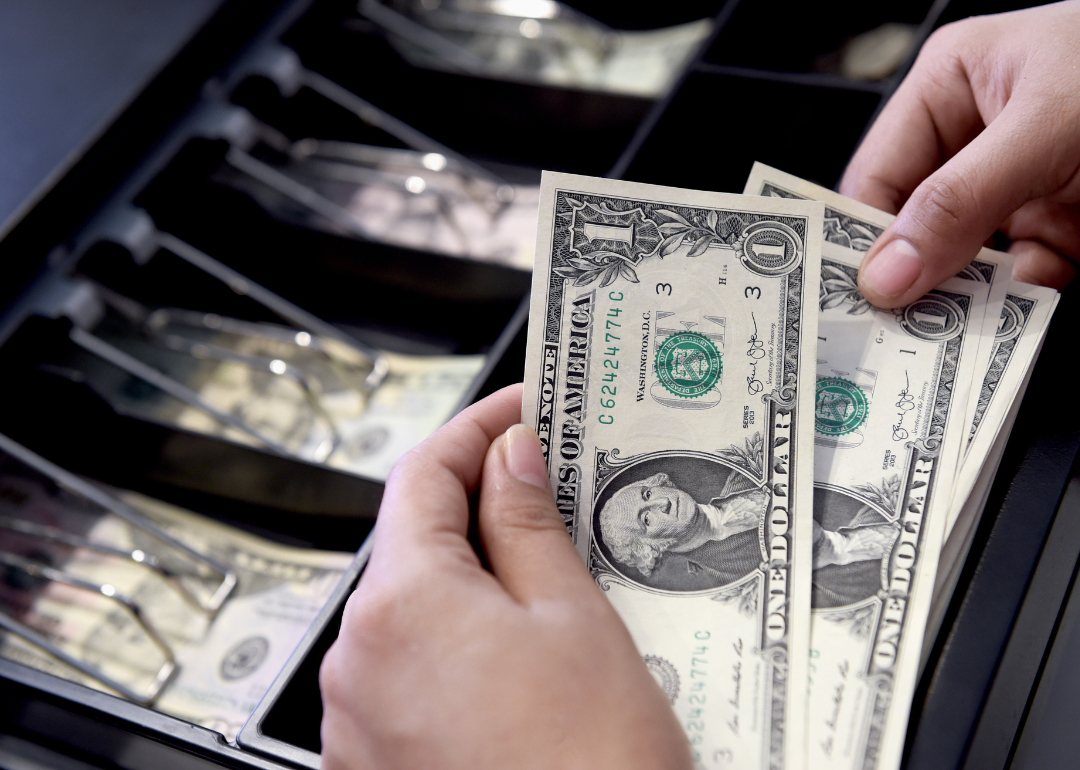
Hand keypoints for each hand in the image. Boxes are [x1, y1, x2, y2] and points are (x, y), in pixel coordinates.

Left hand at [319, 384, 690, 769]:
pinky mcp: (372, 760)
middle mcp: (357, 659)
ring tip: (549, 571)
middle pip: (413, 542)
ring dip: (471, 577)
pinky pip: (410, 669)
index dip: (476, 428)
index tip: (520, 409)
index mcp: (402, 605)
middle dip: (478, 504)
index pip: (424, 472)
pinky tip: (517, 648)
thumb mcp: (572, 618)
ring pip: (414, 609)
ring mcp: (356, 717)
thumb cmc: (588, 767)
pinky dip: (456, 642)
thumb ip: (527, 523)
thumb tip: (509, 456)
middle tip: (550, 485)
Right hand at [841, 1, 1079, 307]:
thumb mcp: (1045, 124)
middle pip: (914, 226)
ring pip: (960, 264)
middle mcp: (974, 143)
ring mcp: (1016, 193)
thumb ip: (961, 198)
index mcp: (951, 87)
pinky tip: (997, 330)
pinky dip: (1008, 311)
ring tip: (939, 338)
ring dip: (957, 302)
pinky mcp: (1059, 235)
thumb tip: (888, 269)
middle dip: (908, 276)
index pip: (878, 174)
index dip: (860, 235)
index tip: (848, 293)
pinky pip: (1013, 285)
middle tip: (885, 328)